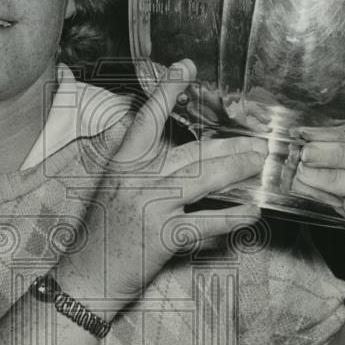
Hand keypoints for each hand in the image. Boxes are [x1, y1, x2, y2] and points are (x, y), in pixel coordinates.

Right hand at [59, 60, 267, 304]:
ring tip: (259, 164)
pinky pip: (207, 221)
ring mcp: (150, 207)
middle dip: (230, 144)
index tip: (185, 67)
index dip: (167, 92)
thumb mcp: (109, 186)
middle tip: (257, 140)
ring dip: (237, 170)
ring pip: (204, 180)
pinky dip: (233, 217)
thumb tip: (154, 135)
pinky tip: (252, 212)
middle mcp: (136, 180)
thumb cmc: (100, 232)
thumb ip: (133, 161)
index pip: (147, 119)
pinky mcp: (163, 236)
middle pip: (191, 152)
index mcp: (122, 164)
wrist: (86, 276)